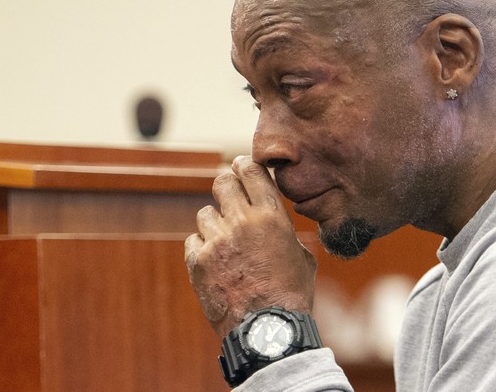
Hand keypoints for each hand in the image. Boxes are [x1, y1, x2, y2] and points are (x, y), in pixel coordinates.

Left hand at [184, 156, 316, 337]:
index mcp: (271, 216)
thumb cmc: (291, 296)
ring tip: (226, 243)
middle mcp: (242, 221)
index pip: (251, 171)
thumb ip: (286, 233)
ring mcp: (217, 240)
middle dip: (225, 187)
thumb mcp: (302, 257)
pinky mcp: (198, 261)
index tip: (240, 167)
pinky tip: (215, 262)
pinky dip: (202, 248)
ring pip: (205, 213)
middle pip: (222, 182)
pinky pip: (193, 240)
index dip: (244, 166)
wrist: (267, 330)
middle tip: (229, 197)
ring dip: (214, 223)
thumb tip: (278, 226)